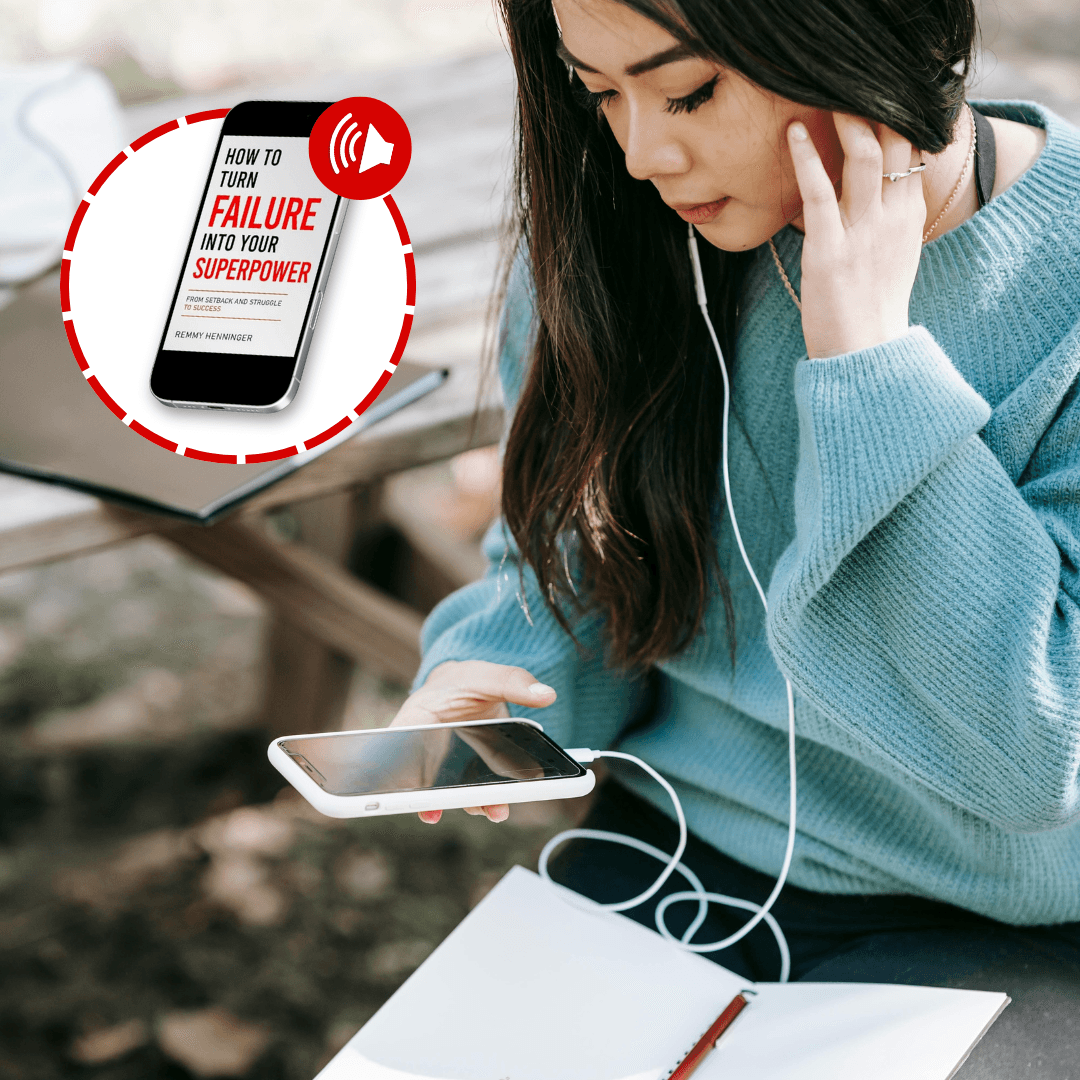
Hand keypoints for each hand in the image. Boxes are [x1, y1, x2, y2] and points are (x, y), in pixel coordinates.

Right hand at [388, 660, 556, 823]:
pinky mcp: (468, 770)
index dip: (398, 770)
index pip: (400, 745)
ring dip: (468, 801)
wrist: (474, 687)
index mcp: (417, 717)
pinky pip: (472, 787)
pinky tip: (495, 806)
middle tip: (438, 811)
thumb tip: (546, 694)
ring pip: (452, 788)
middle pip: (424, 775)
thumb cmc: (467, 680)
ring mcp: (447, 763)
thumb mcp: (487, 675)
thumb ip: (513, 682)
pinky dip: (483, 798)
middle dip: (434, 796)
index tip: (410, 788)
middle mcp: (427, 745)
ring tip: (490, 809)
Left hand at [787, 113, 924, 358]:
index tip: (874, 100)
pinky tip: (793, 135)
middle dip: (874, 110)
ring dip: (845, 121)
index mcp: (907, 219)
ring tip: (824, 101)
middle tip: (849, 90)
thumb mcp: (890, 259)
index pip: (911, 152)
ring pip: (864, 156)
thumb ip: (884, 222)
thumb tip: (869, 197)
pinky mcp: (830, 248)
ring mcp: (863, 231)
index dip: (896, 119)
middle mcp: (891, 218)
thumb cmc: (870, 312)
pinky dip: (807, 158)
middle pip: (894, 143)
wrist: (866, 355)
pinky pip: (820, 192)